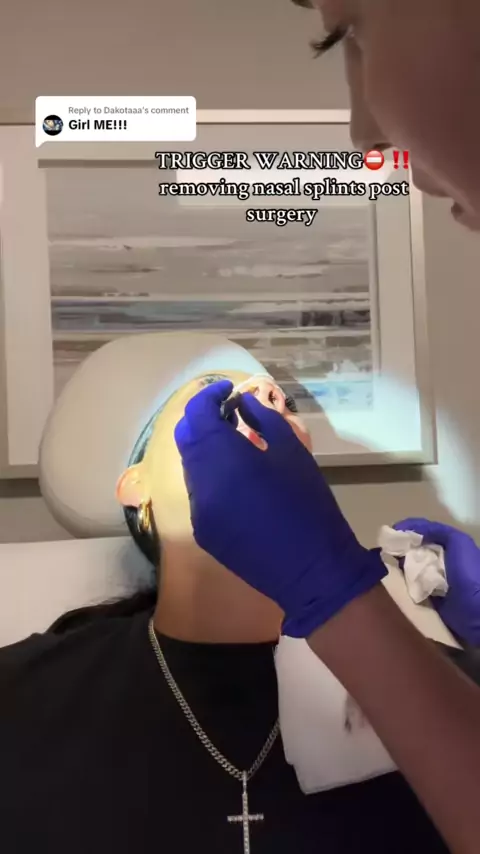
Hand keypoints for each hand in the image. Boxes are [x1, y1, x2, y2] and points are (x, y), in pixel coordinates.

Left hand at [174, 380, 385, 637]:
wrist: (312, 569)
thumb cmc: (308, 503)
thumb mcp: (292, 452)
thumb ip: (263, 420)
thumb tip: (243, 404)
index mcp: (222, 458)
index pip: (198, 414)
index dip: (209, 396)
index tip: (228, 391)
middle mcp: (200, 482)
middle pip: (187, 438)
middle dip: (203, 419)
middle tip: (230, 413)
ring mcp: (197, 509)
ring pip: (190, 466)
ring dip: (205, 448)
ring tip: (234, 443)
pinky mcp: (203, 531)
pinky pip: (198, 492)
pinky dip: (209, 475)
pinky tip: (236, 478)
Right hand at [393, 518, 479, 646]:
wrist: (475, 610)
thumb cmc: (467, 571)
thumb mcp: (458, 541)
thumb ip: (437, 530)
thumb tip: (411, 530)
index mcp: (450, 544)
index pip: (424, 532)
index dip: (408, 530)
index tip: (390, 533)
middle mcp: (442, 558)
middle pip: (416, 548)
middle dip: (402, 547)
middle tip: (386, 549)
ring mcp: (436, 577)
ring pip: (413, 565)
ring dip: (401, 564)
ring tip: (388, 563)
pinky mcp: (431, 595)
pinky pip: (414, 584)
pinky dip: (405, 580)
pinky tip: (396, 579)